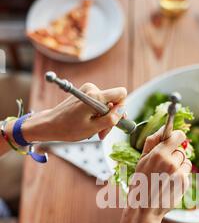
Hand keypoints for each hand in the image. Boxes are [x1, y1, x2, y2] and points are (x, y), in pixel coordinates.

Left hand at [8, 83, 126, 142]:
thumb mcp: (94, 128)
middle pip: (113, 102)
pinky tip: (89, 125)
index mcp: (95, 96)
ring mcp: (87, 90)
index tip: (116, 120)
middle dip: (111, 118)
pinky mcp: (84, 94)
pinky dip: (96, 116)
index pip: (121, 93)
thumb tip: (123, 110)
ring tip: (94, 131)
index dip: (122, 107)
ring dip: (103, 120)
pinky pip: (98, 104)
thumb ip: (111, 119)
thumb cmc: (69, 128)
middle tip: (103, 133)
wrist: (50, 125)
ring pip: (106, 105)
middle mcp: (92, 89)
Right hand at [127, 127, 191, 220]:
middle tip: (164, 166)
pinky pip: (187, 172)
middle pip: (181, 150)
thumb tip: (162, 129)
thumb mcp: (142, 160)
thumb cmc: (141, 183)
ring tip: (167, 175)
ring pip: (186, 161)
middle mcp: (171, 163)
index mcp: (159, 154)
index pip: (178, 136)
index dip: (178, 137)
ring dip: (179, 165)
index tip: (175, 140)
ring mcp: (179, 173)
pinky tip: (170, 183)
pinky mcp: (185, 183)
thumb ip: (152, 142)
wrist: (144, 208)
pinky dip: (181, 176)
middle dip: (175, 155)